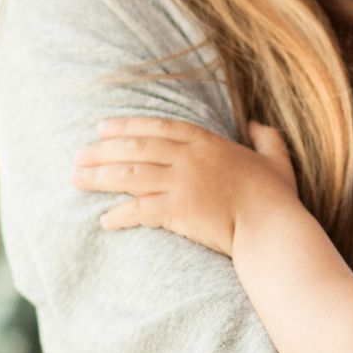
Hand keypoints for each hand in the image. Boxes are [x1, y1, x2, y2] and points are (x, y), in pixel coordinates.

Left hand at [71, 117, 298, 256]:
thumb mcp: (276, 160)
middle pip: (135, 148)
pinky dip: (119, 214)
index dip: (126, 126)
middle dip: (102, 150)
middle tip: (78, 156)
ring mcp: (181, 184)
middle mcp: (189, 158)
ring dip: (99, 177)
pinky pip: (139, 210)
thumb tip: (257, 124)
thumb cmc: (276, 199)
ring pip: (130, 175)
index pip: (157, 127)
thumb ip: (267, 138)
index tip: (102, 128)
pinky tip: (104, 220)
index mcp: (207, 142)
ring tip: (76, 180)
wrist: (272, 228)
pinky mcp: (177, 211)